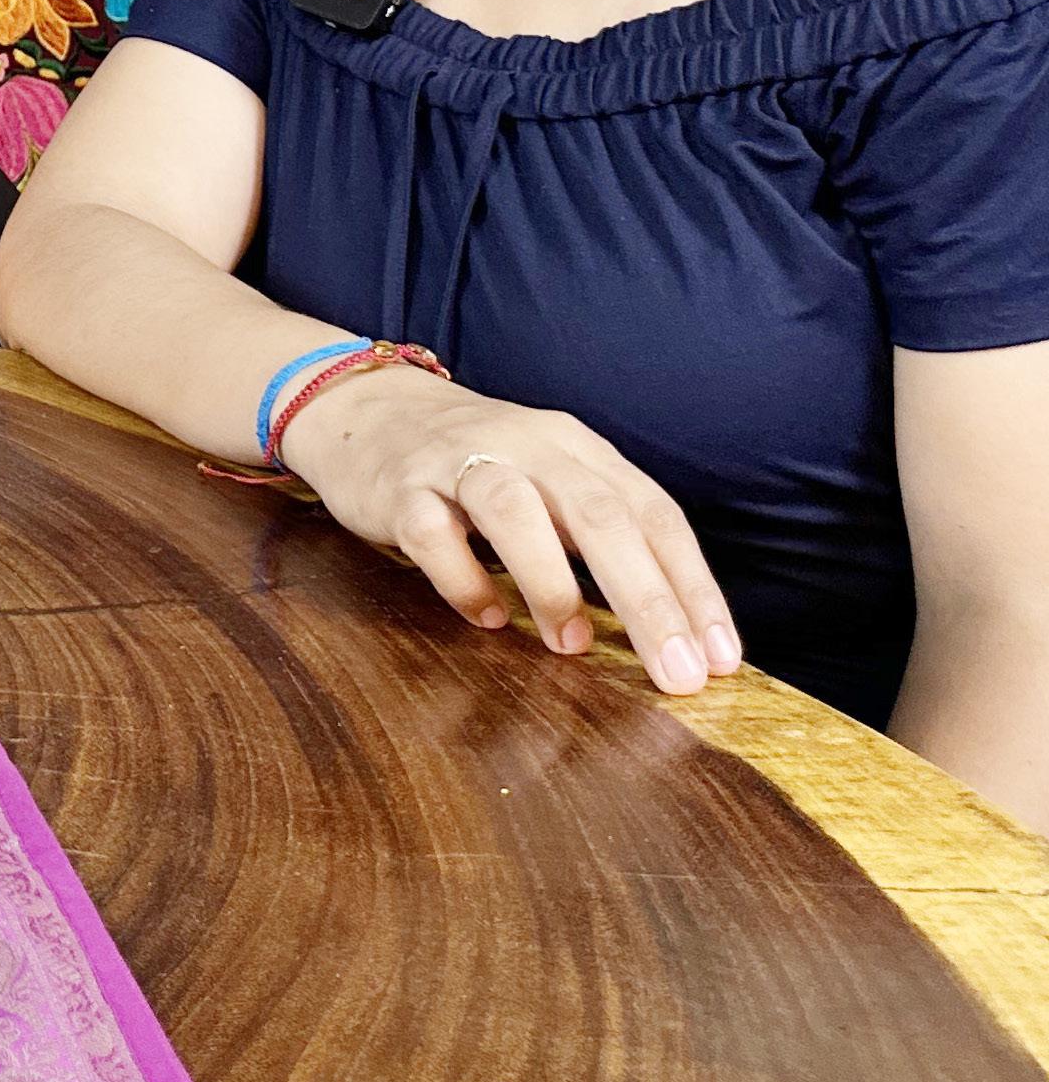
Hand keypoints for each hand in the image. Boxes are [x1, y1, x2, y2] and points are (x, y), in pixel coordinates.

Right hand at [283, 362, 741, 694]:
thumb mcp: (549, 480)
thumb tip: (668, 631)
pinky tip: (488, 618)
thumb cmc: (474, 463)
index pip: (652, 514)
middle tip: (677, 674)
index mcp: (576, 448)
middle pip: (599, 515)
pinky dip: (463, 578)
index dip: (692, 586)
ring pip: (513, 510)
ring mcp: (457, 461)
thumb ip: (599, 535)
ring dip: (551, 581)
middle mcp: (526, 445)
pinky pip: (432, 532)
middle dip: (647, 599)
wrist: (362, 407)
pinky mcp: (399, 487)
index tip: (720, 657)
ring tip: (570, 645)